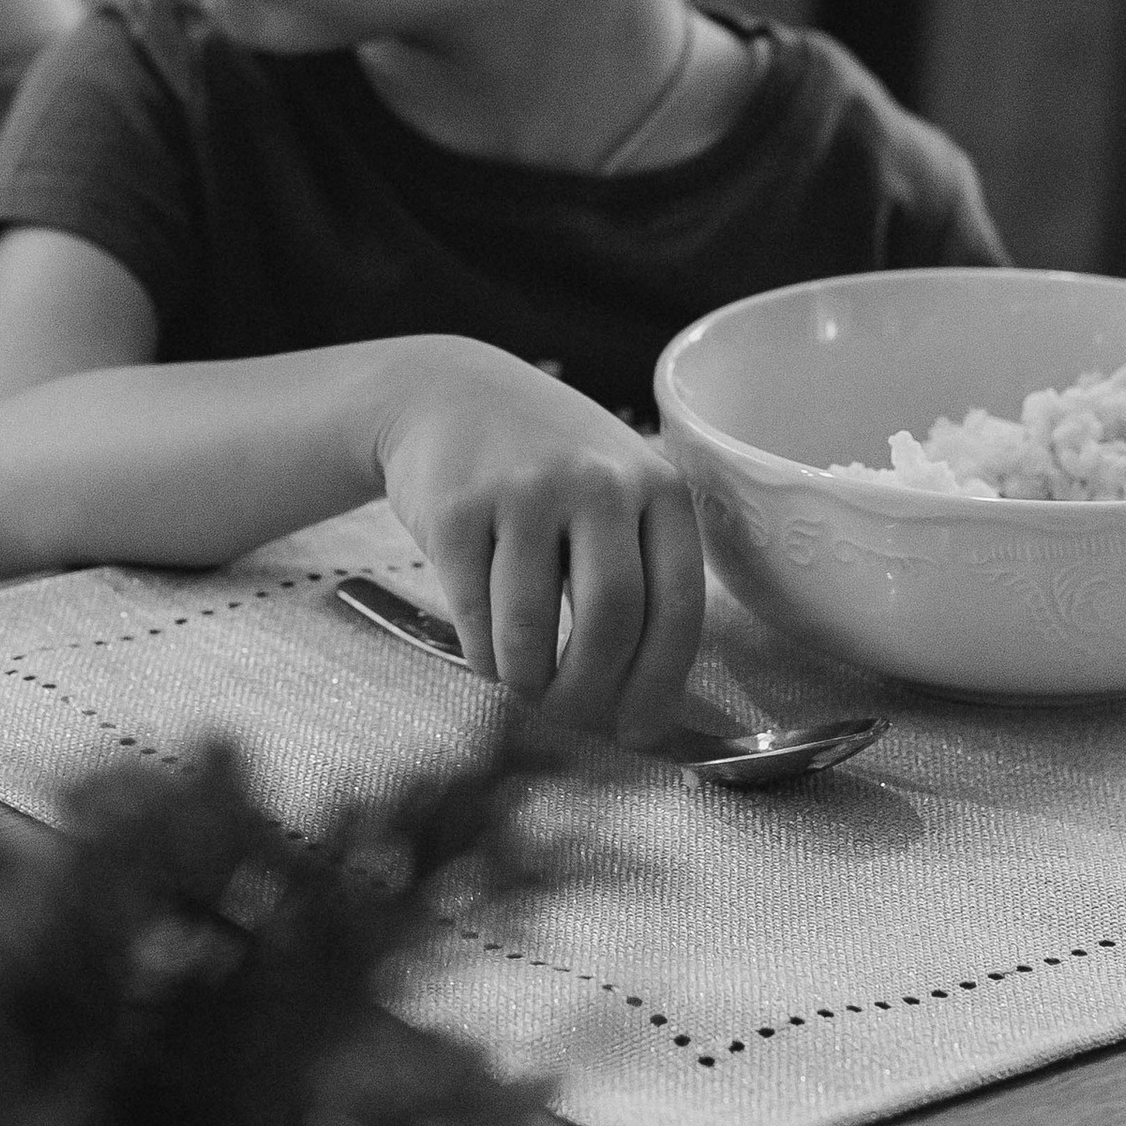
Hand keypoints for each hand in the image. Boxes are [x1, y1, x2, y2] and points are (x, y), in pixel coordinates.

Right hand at [372, 339, 705, 744]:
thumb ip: (640, 573)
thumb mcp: (614, 488)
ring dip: (528, 681)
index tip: (639, 732)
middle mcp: (597, 481)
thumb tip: (646, 706)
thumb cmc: (546, 466)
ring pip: (531, 631)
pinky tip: (488, 648)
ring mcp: (522, 490)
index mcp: (656, 485)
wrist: (446, 393)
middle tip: (572, 718)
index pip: (678, 605)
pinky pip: (474, 618)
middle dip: (590, 693)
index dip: (661, 683)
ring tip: (525, 683)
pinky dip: (483, 656)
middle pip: (611, 621)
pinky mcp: (455, 510)